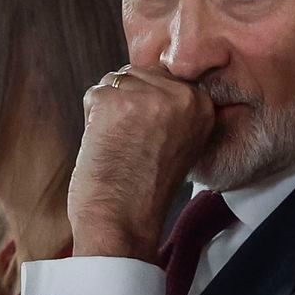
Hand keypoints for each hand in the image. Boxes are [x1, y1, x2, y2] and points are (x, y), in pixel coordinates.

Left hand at [68, 67, 213, 260]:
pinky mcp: (117, 102)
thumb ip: (173, 108)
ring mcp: (149, 97)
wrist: (123, 221)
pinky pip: (94, 93)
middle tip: (133, 145)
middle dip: (126, 104)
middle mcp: (182, 96)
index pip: (163, 75)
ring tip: (121, 146)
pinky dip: (91, 119)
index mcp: (203, 106)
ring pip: (114, 81)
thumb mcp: (180, 142)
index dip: (146, 105)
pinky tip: (105, 145)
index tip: (148, 138)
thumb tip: (146, 75)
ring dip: (108, 111)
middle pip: (138, 73)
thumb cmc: (145, 188)